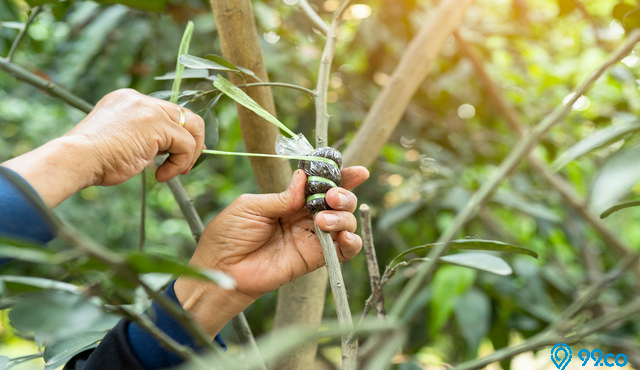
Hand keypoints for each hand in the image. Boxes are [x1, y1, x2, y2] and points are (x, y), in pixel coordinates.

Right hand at [68, 89, 204, 184]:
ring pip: (192, 128)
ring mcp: (150, 110)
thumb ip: (143, 135)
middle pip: (186, 115)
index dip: (180, 133)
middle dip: (193, 142)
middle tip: (186, 165)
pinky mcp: (157, 125)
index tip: (182, 153)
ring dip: (188, 155)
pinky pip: (185, 145)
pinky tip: (161, 176)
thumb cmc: (93, 158)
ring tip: (173, 173)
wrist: (77, 158)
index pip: (168, 112)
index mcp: (129, 100)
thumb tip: (170, 148)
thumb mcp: (121, 139)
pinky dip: (179, 164)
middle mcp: (141, 100)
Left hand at [174, 166, 368, 336]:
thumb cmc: (228, 236)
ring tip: (324, 218)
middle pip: (339, 201)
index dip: (340, 176)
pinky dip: (351, 241)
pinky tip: (343, 236)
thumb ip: (282, 196)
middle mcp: (304, 217)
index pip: (320, 185)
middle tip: (332, 196)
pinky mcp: (314, 258)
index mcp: (289, 200)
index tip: (357, 171)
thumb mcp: (251, 206)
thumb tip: (304, 178)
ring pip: (345, 222)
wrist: (221, 269)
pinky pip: (343, 250)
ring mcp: (311, 238)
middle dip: (344, 194)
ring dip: (343, 216)